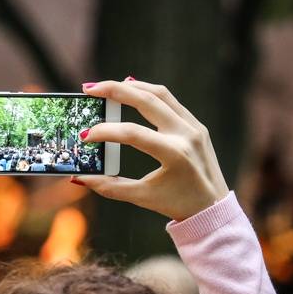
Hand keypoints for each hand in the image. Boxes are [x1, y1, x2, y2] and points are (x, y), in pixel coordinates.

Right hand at [76, 79, 228, 220]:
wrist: (213, 207)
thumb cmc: (177, 203)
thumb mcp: (141, 197)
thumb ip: (109, 186)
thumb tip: (79, 178)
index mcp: (174, 154)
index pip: (133, 134)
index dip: (105, 132)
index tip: (84, 136)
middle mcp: (186, 135)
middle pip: (147, 100)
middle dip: (115, 91)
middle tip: (89, 89)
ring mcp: (193, 127)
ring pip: (160, 94)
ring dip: (131, 86)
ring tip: (106, 87)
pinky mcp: (195, 125)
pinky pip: (170, 101)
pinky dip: (147, 93)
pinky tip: (131, 89)